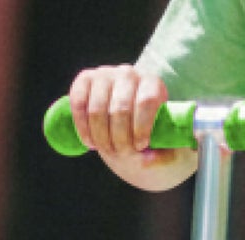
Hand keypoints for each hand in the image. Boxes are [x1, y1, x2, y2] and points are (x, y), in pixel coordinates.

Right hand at [68, 65, 187, 179]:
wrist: (129, 128)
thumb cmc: (151, 140)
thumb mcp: (166, 149)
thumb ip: (164, 156)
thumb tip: (148, 160)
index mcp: (154, 84)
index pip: (146, 101)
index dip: (141, 127)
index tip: (141, 146)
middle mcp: (129, 74)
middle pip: (120, 109)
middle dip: (120, 139)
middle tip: (122, 154)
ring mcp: (105, 74)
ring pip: (97, 109)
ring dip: (101, 138)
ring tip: (108, 150)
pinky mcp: (85, 80)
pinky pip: (78, 104)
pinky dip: (83, 128)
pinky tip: (91, 143)